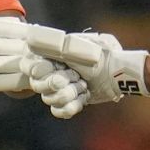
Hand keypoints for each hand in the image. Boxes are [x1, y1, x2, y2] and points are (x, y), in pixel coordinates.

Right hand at [23, 24, 147, 105]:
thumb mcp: (77, 45)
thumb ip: (54, 44)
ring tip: (84, 87)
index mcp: (51, 57)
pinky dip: (70, 107)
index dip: (43, 73)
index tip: (60, 70)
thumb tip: (31, 38)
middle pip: (39, 86)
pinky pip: (58, 111)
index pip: (33, 68)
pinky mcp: (70, 101)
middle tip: (78, 79)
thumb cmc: (100, 55)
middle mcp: (53, 72)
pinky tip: (82, 99)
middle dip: (60, 85)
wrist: (118, 72)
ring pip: (49, 99)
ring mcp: (61, 88)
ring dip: (69, 95)